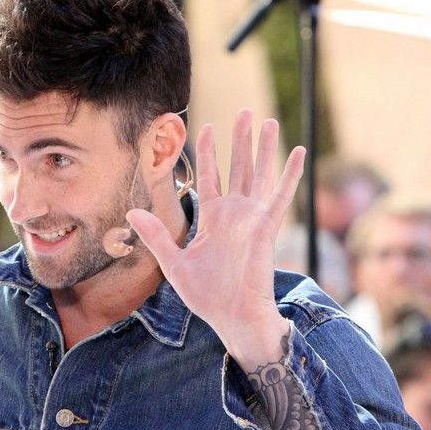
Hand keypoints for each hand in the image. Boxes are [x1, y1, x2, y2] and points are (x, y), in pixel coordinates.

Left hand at [126, 110, 304, 369]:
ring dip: (264, 148)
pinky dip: (290, 173)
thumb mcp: (174, 263)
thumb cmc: (207, 296)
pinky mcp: (267, 228)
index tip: (205, 128)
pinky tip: (299, 150)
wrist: (232, 318)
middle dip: (240, 141)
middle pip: (239, 168)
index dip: (208, 152)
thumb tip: (131, 212)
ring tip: (267, 121)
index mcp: (214, 220)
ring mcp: (253, 219)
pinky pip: (281, 196)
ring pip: (260, 175)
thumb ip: (157, 236)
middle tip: (244, 111)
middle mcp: (235, 214)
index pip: (210, 177)